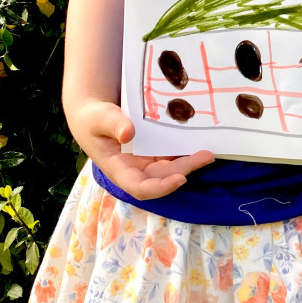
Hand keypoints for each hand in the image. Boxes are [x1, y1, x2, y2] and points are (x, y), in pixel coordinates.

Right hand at [69, 99, 214, 199]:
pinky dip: (184, 150)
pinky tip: (199, 140)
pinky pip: (171, 154)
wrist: (94, 115)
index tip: (180, 179)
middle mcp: (135, 169)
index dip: (161, 187)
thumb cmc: (93, 118)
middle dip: (184, 170)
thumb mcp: (98, 118)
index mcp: (119, 169)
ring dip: (189, 162)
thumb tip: (128, 134)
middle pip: (162, 177)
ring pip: (170, 167)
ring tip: (208, 152)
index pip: (140, 187)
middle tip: (206, 156)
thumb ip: (112, 124)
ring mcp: (145, 160)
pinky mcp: (153, 150)